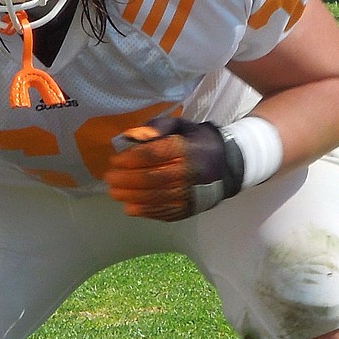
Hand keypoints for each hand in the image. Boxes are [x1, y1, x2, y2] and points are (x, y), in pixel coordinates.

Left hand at [105, 116, 244, 220]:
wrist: (229, 167)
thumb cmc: (198, 142)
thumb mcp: (181, 126)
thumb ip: (157, 128)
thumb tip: (130, 136)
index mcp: (184, 149)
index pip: (151, 155)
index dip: (129, 159)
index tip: (114, 160)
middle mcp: (187, 173)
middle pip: (149, 178)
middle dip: (124, 179)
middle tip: (109, 178)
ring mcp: (188, 194)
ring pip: (153, 197)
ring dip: (130, 196)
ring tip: (115, 192)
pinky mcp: (188, 209)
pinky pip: (162, 212)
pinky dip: (143, 211)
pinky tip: (130, 207)